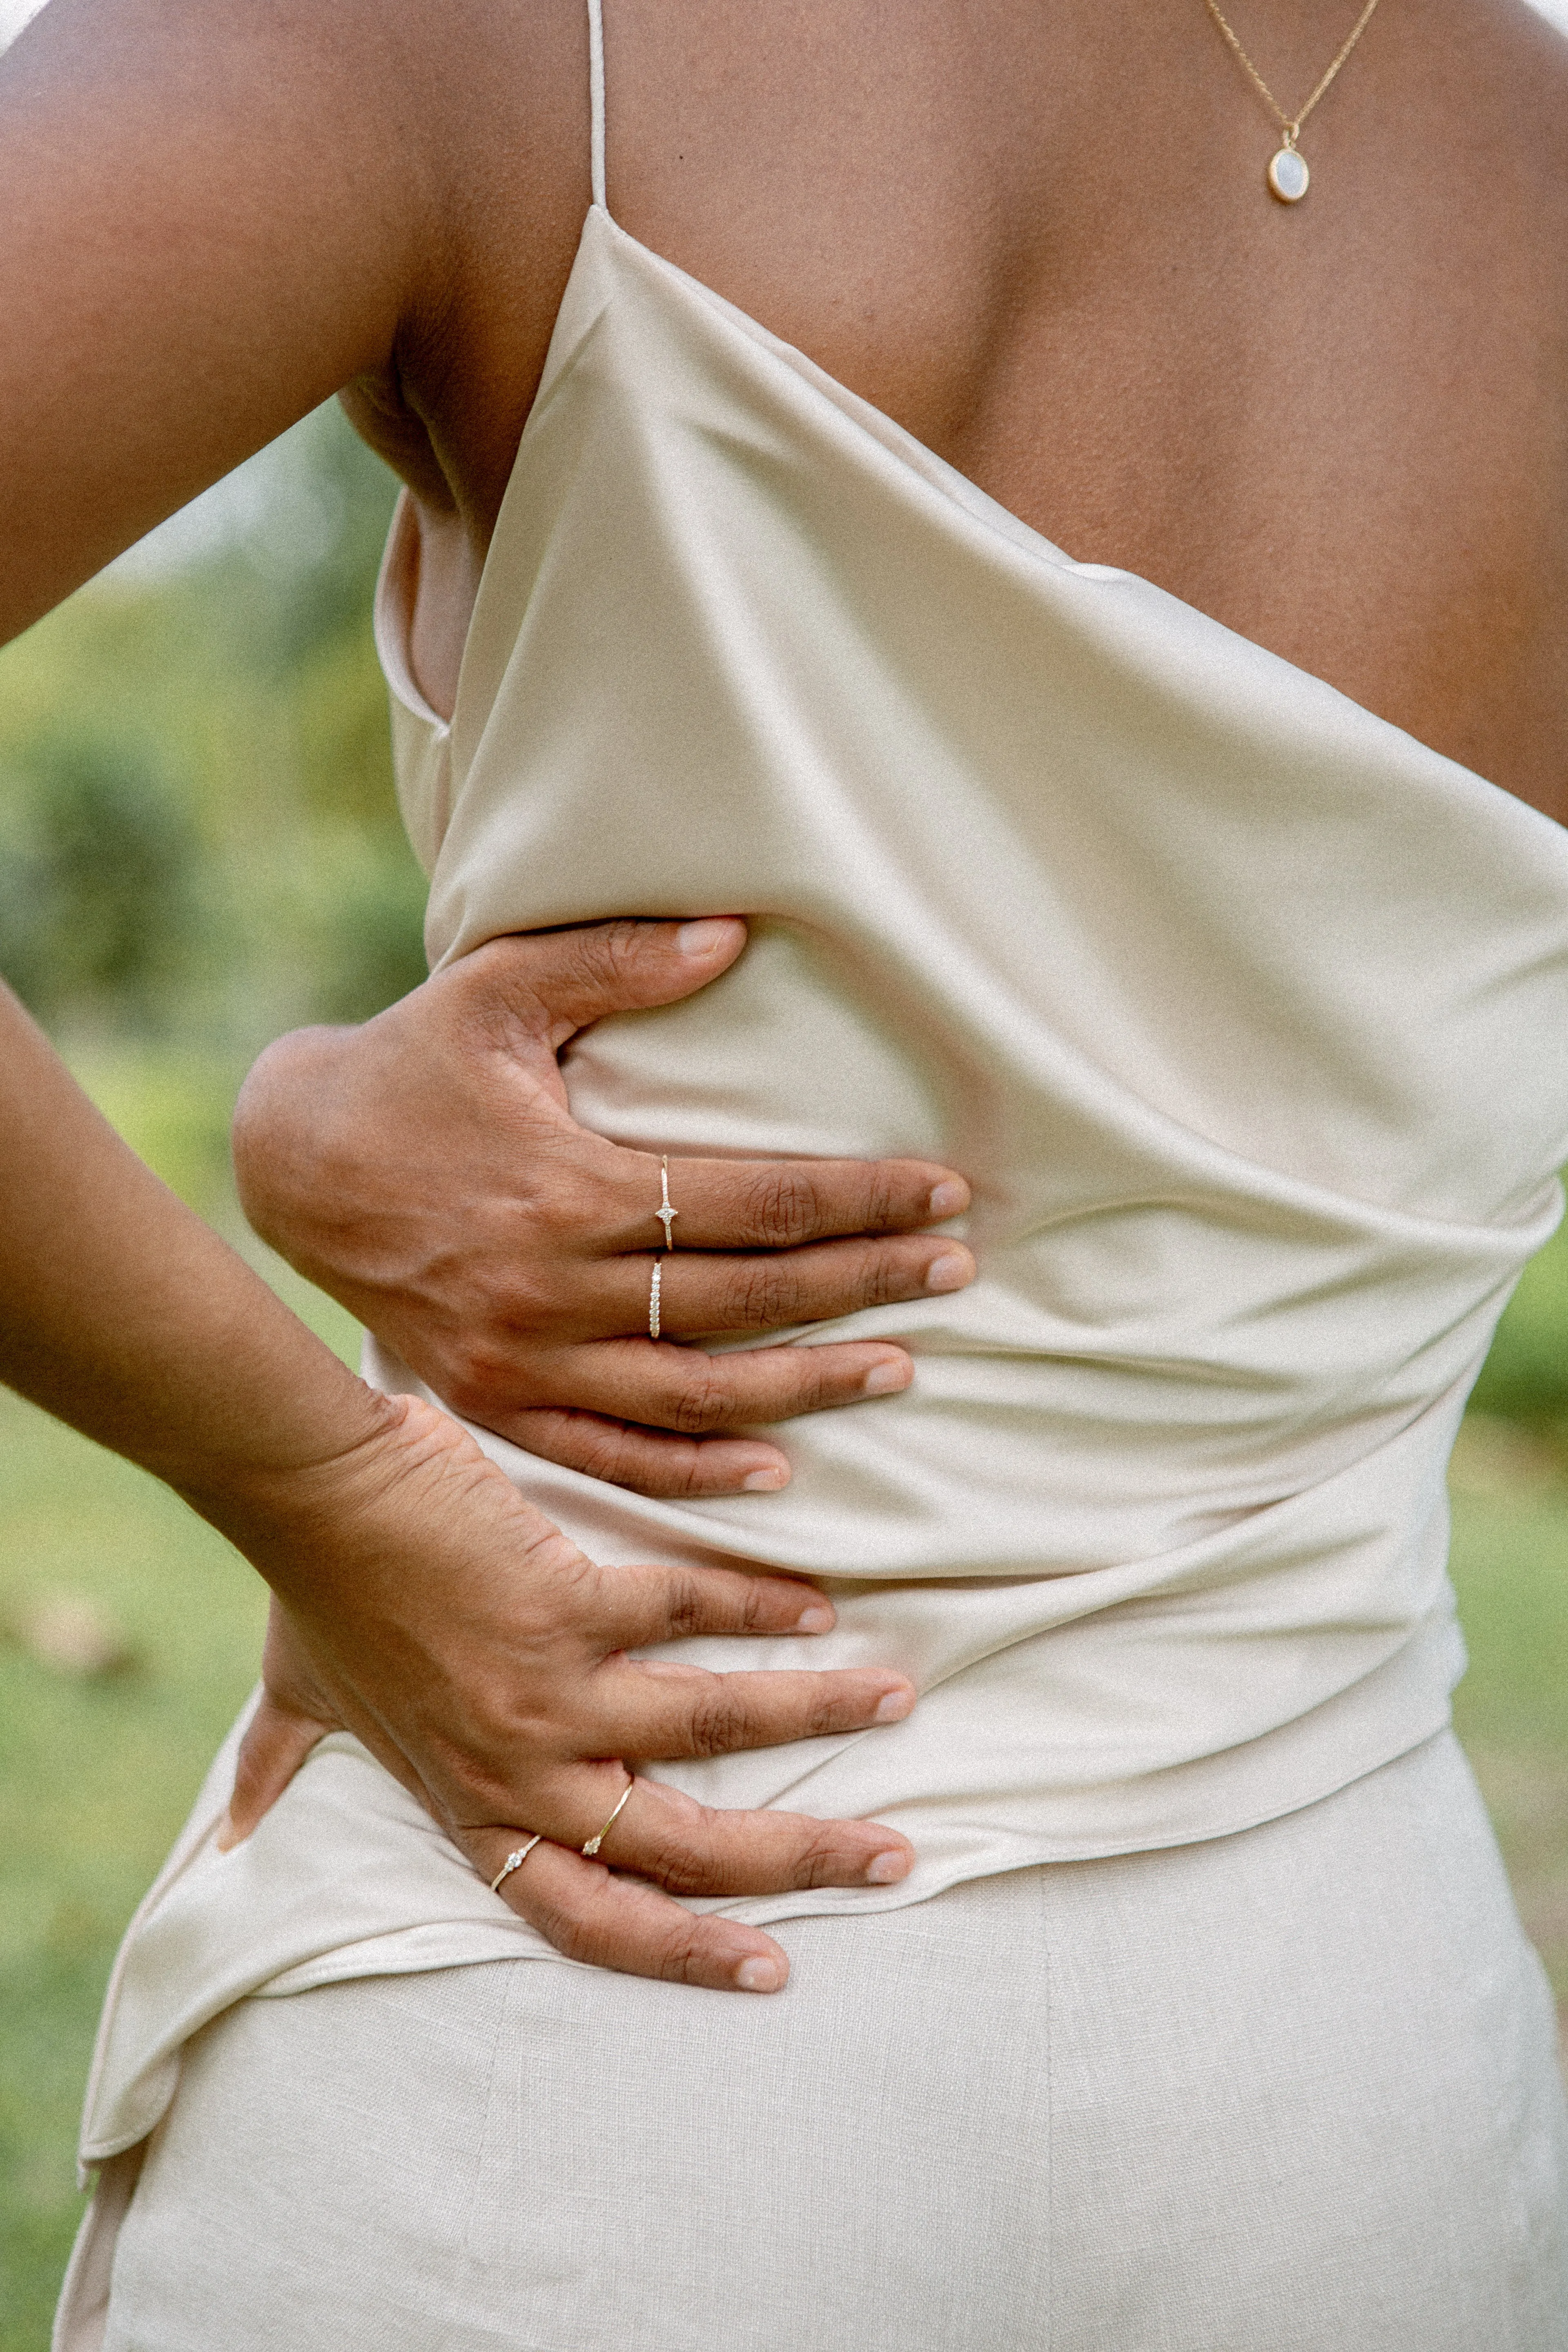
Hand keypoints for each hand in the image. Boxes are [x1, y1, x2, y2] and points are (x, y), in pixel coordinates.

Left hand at [218, 1392, 916, 1993]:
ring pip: (710, 1728)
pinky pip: (688, 1616)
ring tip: (894, 1700)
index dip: (683, 1950)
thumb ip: (285, 1774)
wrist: (312, 1491)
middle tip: (891, 1860)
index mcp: (469, 1805)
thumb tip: (233, 1843)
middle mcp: (519, 1772)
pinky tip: (813, 1605)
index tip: (768, 1965)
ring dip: (814, 1715)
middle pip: (681, 1850)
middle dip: (797, 1862)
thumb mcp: (300, 1705)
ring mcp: (549, 1693)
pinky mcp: (567, 1605)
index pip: (589, 1917)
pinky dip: (759, 1609)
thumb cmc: (313, 1592)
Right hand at [232, 917, 973, 1496]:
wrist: (289, 1162)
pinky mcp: (498, 1404)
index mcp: (570, 1186)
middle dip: (866, 1284)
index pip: (758, 1201)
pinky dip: (699, 1470)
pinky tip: (778, 1466)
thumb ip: (616, 961)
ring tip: (899, 1366)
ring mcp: (525, 1360)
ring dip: (809, 1384)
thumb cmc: (409, 1065)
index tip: (945, 1195)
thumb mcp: (498, 987)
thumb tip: (733, 934)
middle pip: (748, 1297)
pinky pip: (615, 1455)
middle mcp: (555, 1287)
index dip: (861, 1200)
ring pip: (699, 1392)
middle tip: (956, 1272)